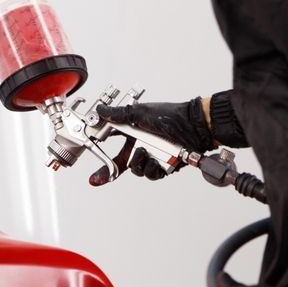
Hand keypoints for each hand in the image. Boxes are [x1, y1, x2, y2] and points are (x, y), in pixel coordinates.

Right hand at [95, 99, 214, 182]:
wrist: (193, 126)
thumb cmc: (170, 116)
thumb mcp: (140, 113)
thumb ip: (118, 115)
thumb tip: (100, 111)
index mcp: (133, 134)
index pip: (113, 148)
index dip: (101, 161)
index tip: (93, 174)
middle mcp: (141, 146)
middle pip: (122, 164)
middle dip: (112, 171)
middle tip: (108, 174)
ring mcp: (152, 156)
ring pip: (137, 170)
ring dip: (138, 163)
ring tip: (144, 153)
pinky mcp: (163, 166)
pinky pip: (152, 174)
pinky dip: (152, 168)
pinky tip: (155, 160)